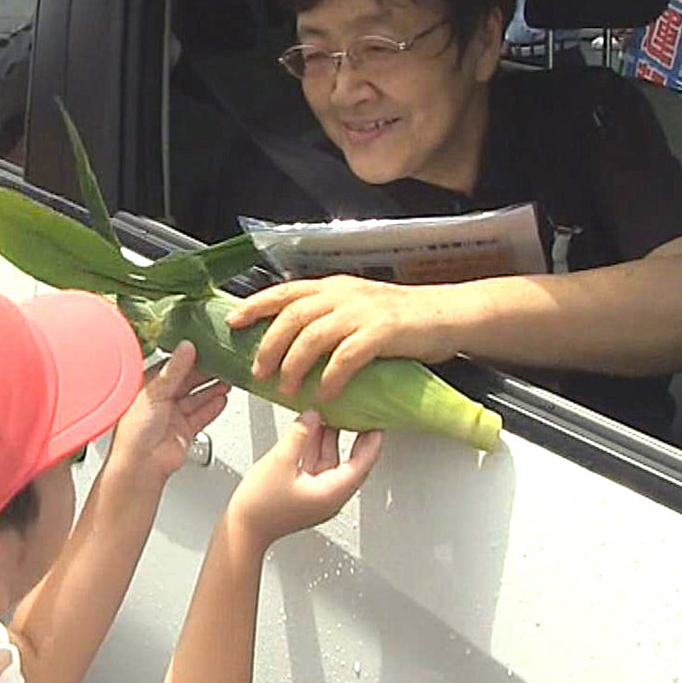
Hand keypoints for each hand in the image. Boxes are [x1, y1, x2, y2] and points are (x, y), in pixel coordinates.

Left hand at [107, 340, 230, 486]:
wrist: (142, 465)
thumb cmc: (135, 431)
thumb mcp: (155, 392)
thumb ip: (174, 370)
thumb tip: (186, 347)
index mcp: (148, 386)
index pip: (172, 366)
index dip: (189, 358)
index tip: (206, 348)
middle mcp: (161, 399)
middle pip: (188, 381)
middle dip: (206, 373)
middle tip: (223, 362)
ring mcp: (174, 416)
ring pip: (198, 398)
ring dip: (212, 389)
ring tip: (228, 379)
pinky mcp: (185, 430)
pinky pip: (202, 415)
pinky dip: (213, 407)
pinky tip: (222, 398)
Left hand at [226, 275, 465, 400]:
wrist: (447, 314)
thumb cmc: (401, 317)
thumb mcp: (355, 308)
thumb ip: (326, 318)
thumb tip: (290, 343)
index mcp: (332, 288)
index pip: (284, 292)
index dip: (255, 306)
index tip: (233, 322)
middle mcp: (342, 295)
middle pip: (291, 316)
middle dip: (269, 345)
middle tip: (257, 372)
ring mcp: (362, 312)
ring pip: (313, 335)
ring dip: (294, 364)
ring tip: (286, 389)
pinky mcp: (383, 332)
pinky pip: (347, 356)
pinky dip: (331, 376)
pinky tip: (325, 394)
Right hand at [229, 411, 380, 550]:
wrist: (242, 530)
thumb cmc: (260, 508)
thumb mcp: (280, 461)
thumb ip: (299, 435)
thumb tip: (312, 416)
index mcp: (332, 492)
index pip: (363, 463)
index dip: (371, 440)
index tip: (376, 421)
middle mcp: (329, 496)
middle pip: (350, 462)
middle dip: (353, 436)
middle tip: (358, 413)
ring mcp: (317, 496)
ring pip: (331, 462)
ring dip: (330, 439)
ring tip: (330, 415)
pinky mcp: (304, 494)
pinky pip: (317, 466)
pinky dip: (315, 448)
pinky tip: (308, 432)